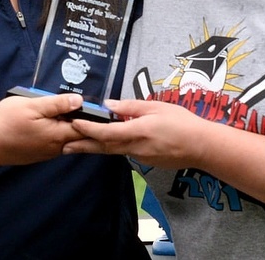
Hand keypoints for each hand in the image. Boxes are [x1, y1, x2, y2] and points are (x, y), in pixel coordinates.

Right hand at [0, 93, 84, 164]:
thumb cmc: (7, 121)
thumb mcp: (33, 105)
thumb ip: (57, 104)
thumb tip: (79, 101)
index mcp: (58, 135)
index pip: (86, 129)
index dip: (91, 117)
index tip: (95, 106)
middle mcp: (55, 148)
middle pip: (76, 135)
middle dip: (79, 121)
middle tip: (77, 105)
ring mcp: (45, 154)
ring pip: (63, 139)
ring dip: (64, 126)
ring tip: (60, 110)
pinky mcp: (35, 155)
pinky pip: (52, 143)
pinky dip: (53, 133)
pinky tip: (45, 122)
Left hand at [63, 99, 211, 168]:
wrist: (201, 146)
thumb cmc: (182, 122)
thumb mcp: (157, 107)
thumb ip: (131, 107)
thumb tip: (109, 104)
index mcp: (137, 131)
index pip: (107, 132)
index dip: (88, 129)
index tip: (74, 124)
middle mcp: (135, 148)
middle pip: (104, 147)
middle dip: (83, 146)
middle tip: (63, 146)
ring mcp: (140, 157)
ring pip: (113, 151)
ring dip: (95, 148)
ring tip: (77, 146)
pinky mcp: (146, 161)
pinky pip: (125, 153)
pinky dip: (111, 149)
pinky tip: (105, 145)